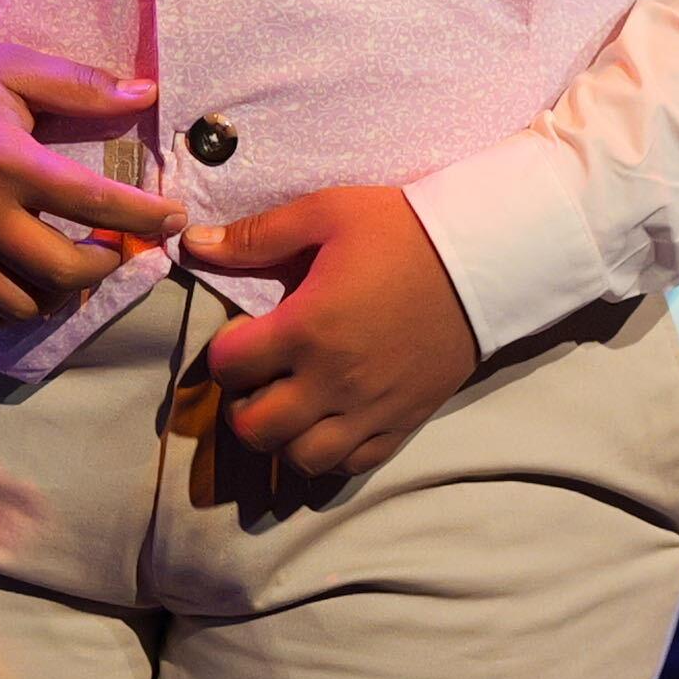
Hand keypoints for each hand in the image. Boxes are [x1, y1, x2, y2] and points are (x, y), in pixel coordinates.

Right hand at [0, 37, 174, 326]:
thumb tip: (146, 94)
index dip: (144, 216)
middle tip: (119, 245)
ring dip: (64, 292)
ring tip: (77, 264)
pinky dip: (16, 308)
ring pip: (26, 304)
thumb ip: (80, 86)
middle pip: (64, 270)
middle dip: (108, 263)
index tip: (173, 219)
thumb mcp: (11, 68)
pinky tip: (31, 283)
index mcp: (7, 162)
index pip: (94, 203)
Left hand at [177, 184, 479, 492]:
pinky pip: (351, 465)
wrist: (485, 258)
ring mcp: (369, 409)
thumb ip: (257, 235)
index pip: (229, 366)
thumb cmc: (403, 230)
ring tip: (289, 405)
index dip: (224, 351)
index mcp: (307, 328)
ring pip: (300, 459)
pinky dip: (329, 454)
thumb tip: (193, 243)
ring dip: (282, 438)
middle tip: (258, 378)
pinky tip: (328, 423)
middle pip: (255, 429)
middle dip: (242, 406)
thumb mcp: (327, 214)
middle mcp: (333, 380)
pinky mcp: (402, 422)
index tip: (242, 335)